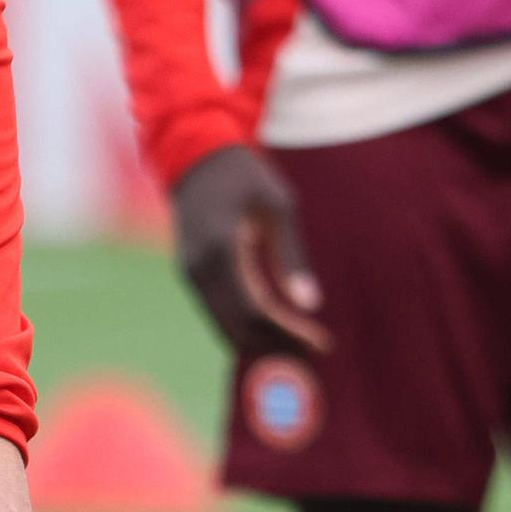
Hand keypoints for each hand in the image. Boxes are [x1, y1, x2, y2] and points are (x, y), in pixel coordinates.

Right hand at [171, 145, 328, 360]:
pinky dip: (246, 327)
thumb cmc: (244, 176)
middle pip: (238, 328)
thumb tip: (310, 305)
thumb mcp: (278, 206)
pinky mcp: (190, 274)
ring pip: (226, 326)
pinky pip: (219, 312)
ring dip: (262, 343)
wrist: (194, 156)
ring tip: (300, 349)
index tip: (321, 344)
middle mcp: (199, 267)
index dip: (288, 334)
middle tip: (314, 355)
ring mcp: (189, 273)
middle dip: (277, 348)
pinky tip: (274, 331)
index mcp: (222, 248)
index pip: (256, 310)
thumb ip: (291, 256)